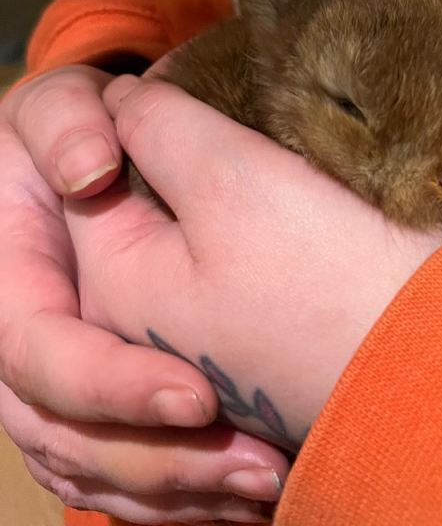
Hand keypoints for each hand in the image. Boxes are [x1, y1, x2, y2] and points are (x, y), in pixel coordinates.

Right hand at [0, 65, 285, 522]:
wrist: (80, 158)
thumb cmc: (69, 131)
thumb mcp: (58, 106)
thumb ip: (62, 123)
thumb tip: (90, 172)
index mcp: (7, 286)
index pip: (43, 355)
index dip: (111, 385)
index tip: (198, 397)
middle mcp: (19, 352)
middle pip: (69, 440)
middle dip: (162, 464)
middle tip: (258, 468)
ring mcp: (51, 388)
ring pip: (96, 474)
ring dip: (179, 493)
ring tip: (266, 486)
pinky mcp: (90, 408)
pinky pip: (120, 479)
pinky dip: (177, 499)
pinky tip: (242, 499)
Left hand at [66, 75, 441, 447]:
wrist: (435, 364)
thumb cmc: (328, 270)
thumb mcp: (230, 176)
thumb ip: (160, 124)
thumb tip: (119, 100)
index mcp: (115, 288)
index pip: (90, 173)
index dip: (140, 116)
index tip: (204, 92)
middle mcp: (142, 329)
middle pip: (139, 205)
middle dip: (178, 156)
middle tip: (242, 123)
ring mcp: (200, 343)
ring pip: (189, 232)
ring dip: (222, 188)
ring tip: (274, 161)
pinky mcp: (254, 345)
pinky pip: (230, 266)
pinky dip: (250, 229)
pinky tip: (294, 211)